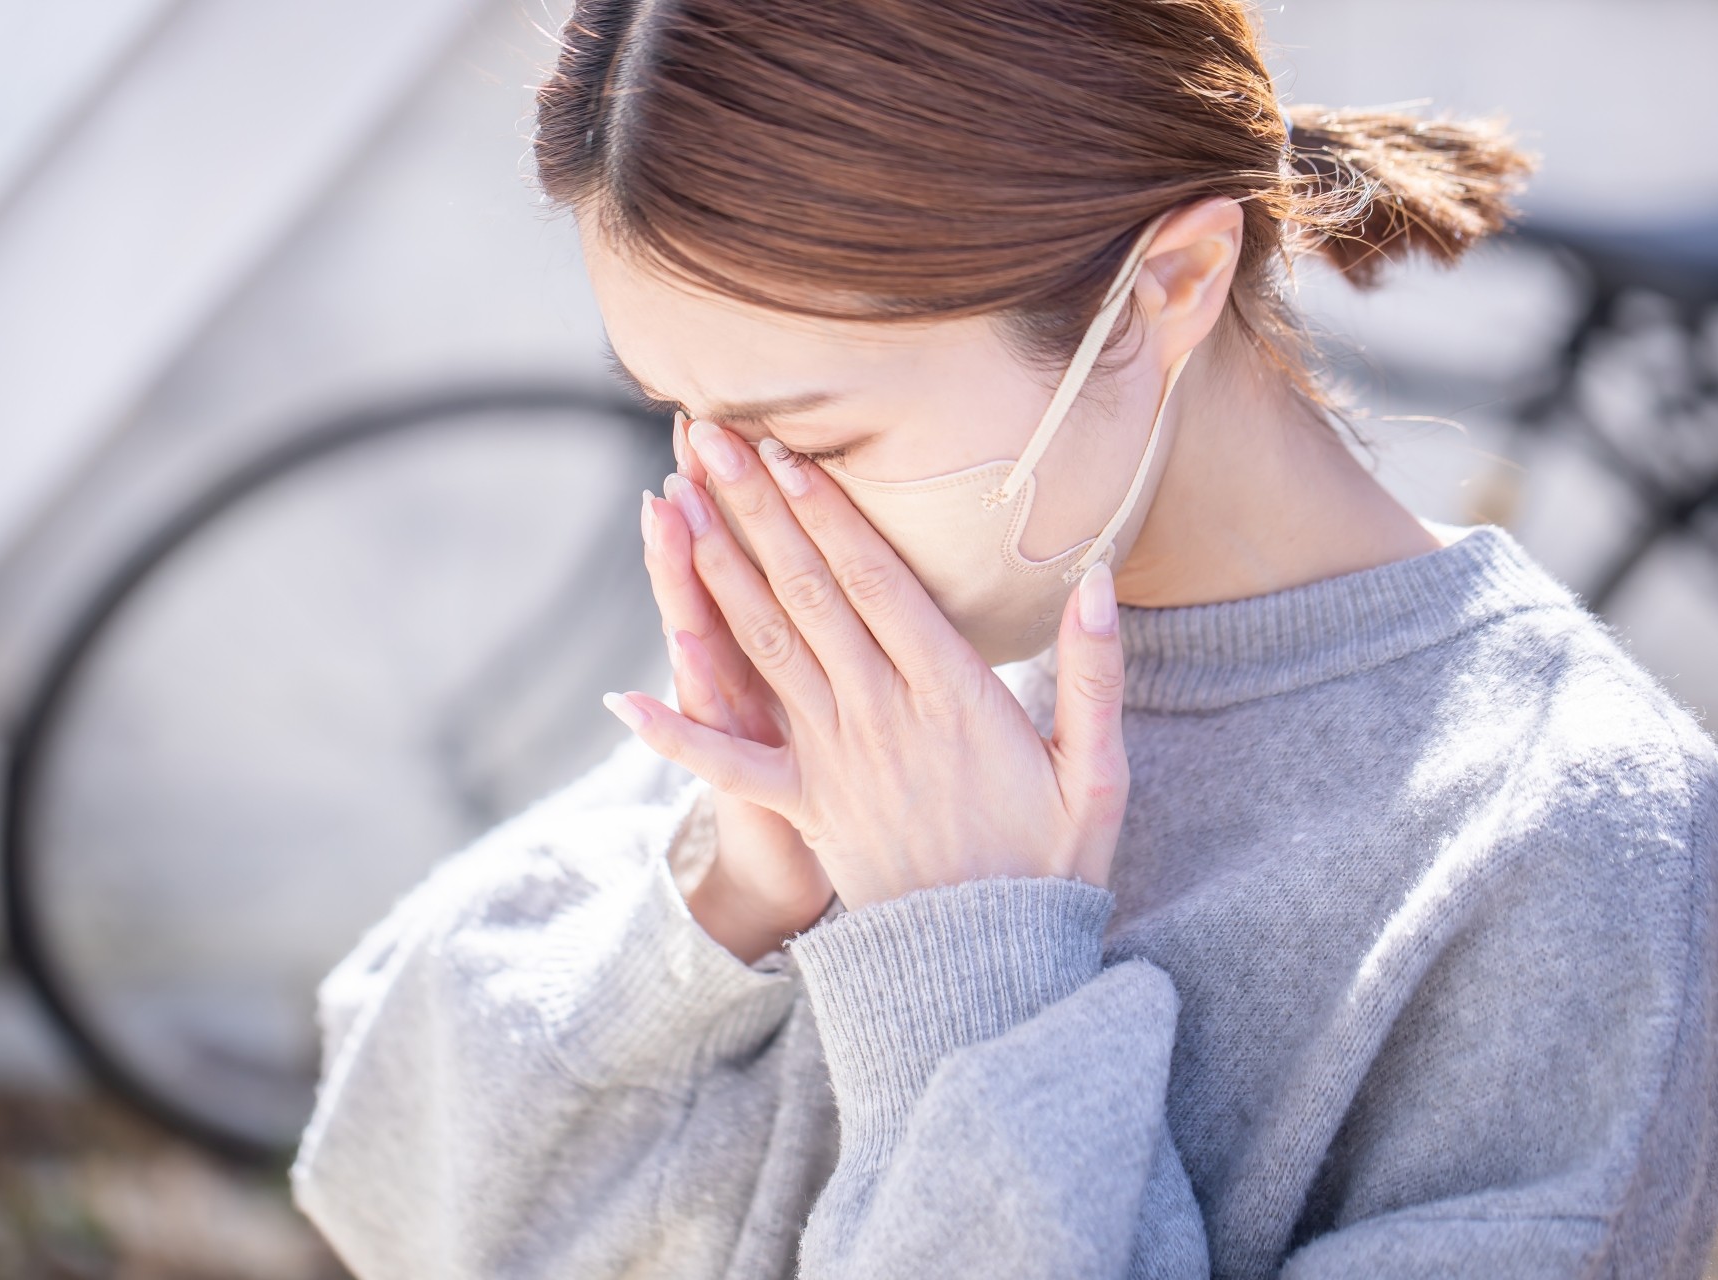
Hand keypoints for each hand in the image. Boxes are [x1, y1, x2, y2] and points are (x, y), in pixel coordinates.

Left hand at [607, 418, 1130, 910]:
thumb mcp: (1098, 772)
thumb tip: (1097, 580)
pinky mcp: (806, 808)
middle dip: (757, 511)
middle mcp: (878, 715)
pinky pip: (730, 767)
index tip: (788, 450)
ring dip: (714, 574)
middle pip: (807, 594)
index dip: (829, 513)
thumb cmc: (1052, 863)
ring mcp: (834, 761)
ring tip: (675, 504)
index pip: (877, 582)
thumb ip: (1094, 673)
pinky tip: (619, 701)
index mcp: (950, 696)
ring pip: (763, 651)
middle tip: (711, 437)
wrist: (993, 968)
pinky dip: (675, 736)